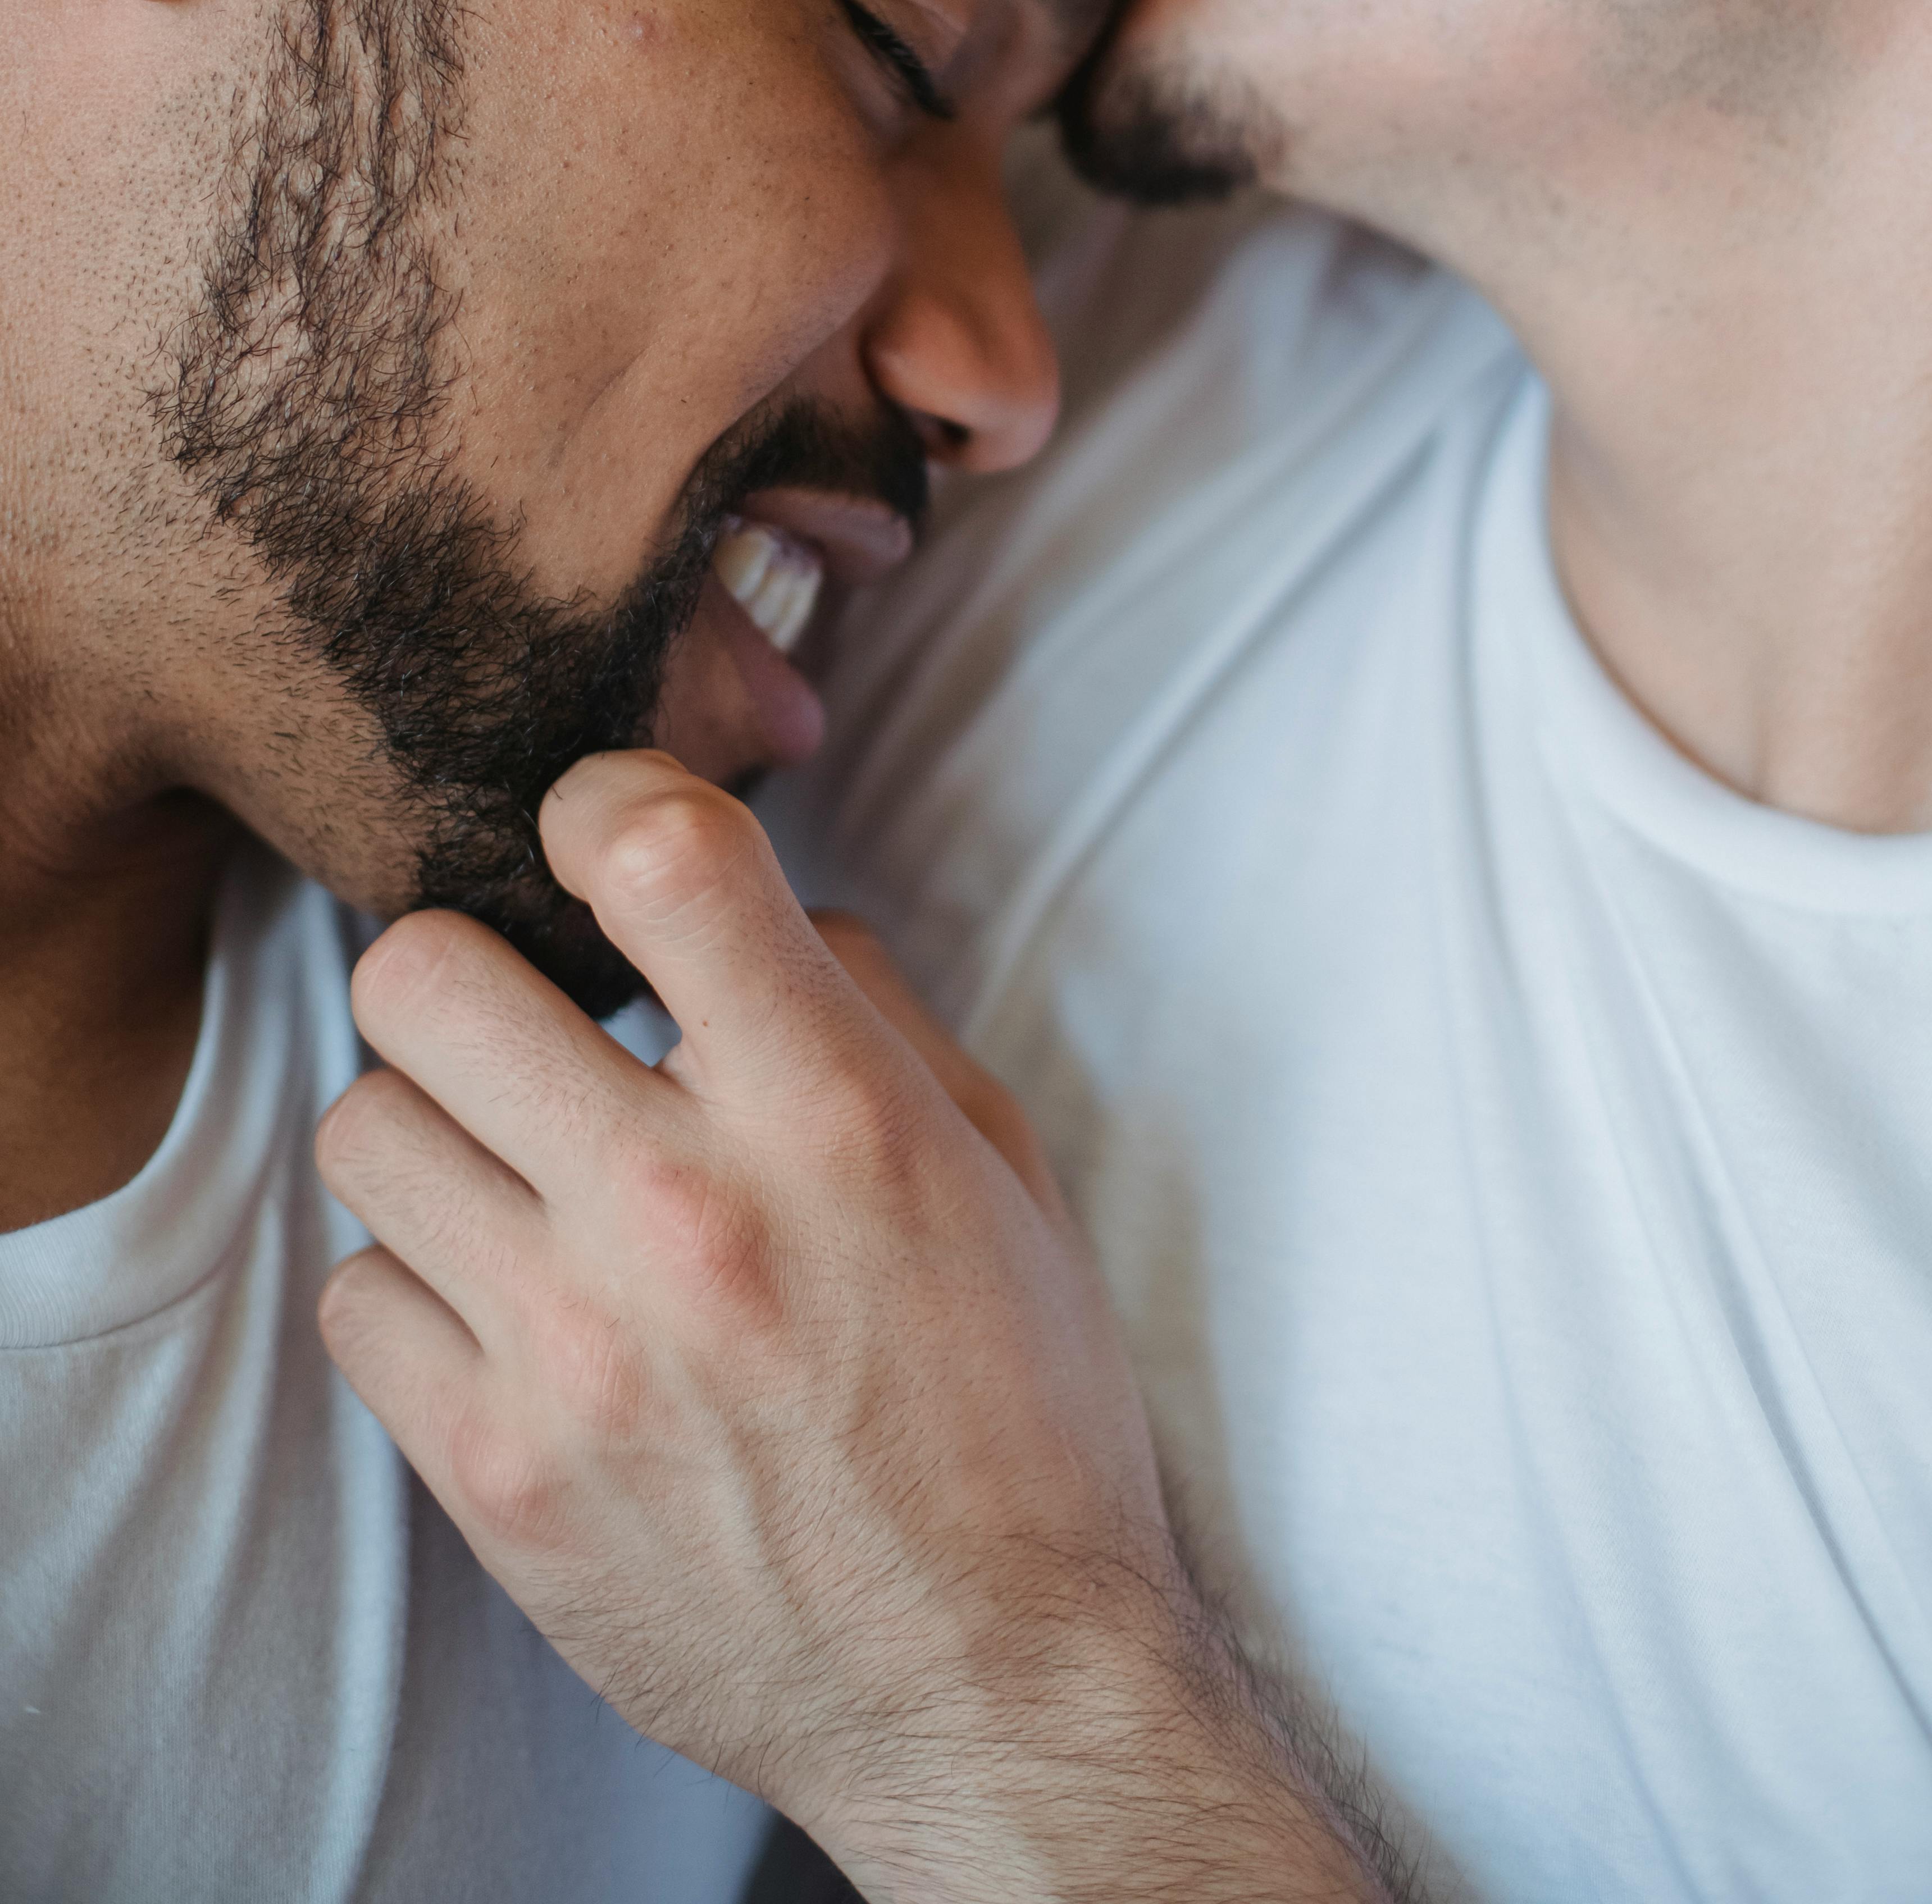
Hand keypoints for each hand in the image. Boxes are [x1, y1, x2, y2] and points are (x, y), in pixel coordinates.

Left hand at [314, 752, 1400, 1901]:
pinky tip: (512, 1312)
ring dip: (438, 1134)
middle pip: (421, 972)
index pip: (654, 849)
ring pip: (361, 1126)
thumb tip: (749, 905)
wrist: (994, 1688)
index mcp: (828, 1113)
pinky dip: (421, 1292)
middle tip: (534, 1027)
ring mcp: (570, 1352)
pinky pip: (354, 1298)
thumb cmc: (1016, 1412)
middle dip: (474, 971)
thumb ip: (865, 1008)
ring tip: (520, 1179)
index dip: (604, 804)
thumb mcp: (997, 1165)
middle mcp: (683, 1211)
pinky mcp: (495, 1479)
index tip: (604, 846)